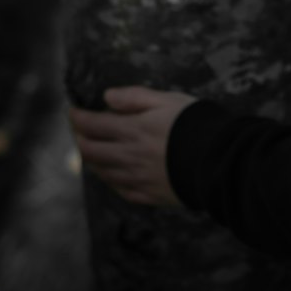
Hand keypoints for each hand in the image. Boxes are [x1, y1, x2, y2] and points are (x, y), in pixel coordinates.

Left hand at [68, 86, 198, 206]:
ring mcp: (137, 178)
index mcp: (133, 130)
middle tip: (77, 131)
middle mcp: (129, 156)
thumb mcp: (167, 99)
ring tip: (90, 152)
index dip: (78, 118)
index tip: (72, 111)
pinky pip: (121, 190)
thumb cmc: (195, 123)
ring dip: (91, 161)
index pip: (94, 124)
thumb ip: (135, 97)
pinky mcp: (149, 194)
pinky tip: (112, 176)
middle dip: (79, 140)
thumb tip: (106, 96)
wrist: (218, 159)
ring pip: (103, 172)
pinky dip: (110, 180)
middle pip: (91, 152)